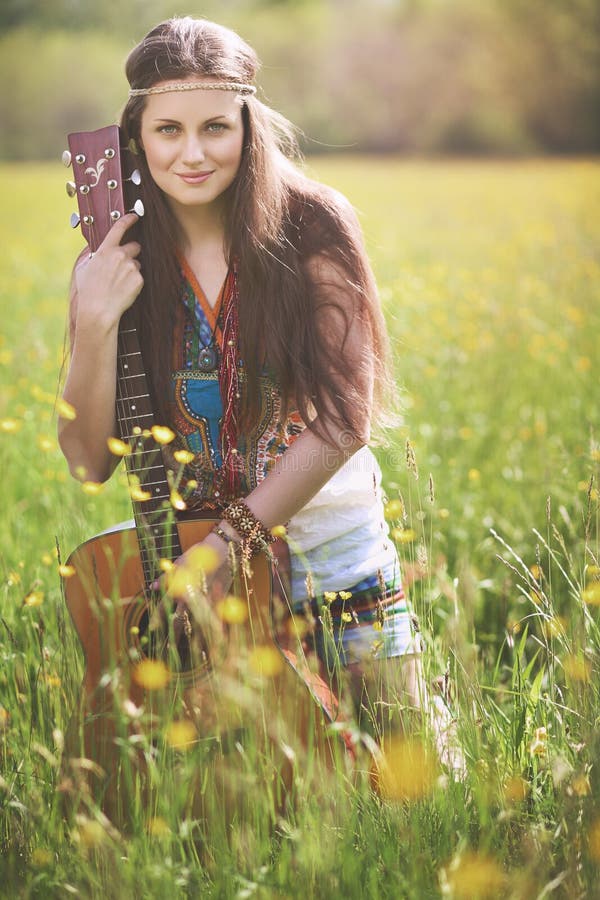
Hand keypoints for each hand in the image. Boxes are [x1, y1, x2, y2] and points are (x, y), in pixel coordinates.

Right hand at [74, 213, 142, 331]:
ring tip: (119, 282)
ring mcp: (131, 267)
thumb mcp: (83, 268)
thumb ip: (92, 256)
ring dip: (131, 269)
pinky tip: (123, 290)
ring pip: (136, 263)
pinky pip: (139, 277)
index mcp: (105, 250)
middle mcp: (120, 255)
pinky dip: (134, 282)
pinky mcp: (139, 280)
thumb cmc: (88, 291)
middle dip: (131, 252)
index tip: (135, 216)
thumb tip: (96, 253)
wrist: (98, 309)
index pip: (119, 228)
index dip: (128, 220)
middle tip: (123, 264)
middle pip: (135, 246)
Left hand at [153, 536, 233, 657]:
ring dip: (192, 640)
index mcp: (179, 587)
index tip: (151, 630)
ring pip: (197, 625)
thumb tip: (153, 587)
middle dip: (172, 636)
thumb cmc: (200, 554)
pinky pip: (216, 621)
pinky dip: (215, 634)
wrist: (223, 550)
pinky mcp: (219, 601)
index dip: (156, 618)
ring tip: (189, 655)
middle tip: (166, 649)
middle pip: (178, 621)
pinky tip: (215, 645)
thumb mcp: (179, 562)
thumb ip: (166, 577)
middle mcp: (191, 597)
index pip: (164, 606)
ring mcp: (206, 601)